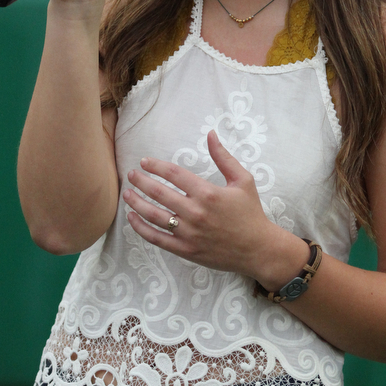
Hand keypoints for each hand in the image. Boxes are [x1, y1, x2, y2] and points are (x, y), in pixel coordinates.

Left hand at [123, 130, 281, 277]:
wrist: (258, 249)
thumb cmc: (250, 213)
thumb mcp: (243, 180)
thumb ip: (224, 157)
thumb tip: (210, 134)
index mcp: (207, 193)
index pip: (174, 174)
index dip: (156, 166)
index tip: (144, 162)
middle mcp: (195, 212)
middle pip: (159, 193)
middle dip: (141, 181)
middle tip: (131, 175)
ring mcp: (188, 233)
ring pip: (154, 216)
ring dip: (136, 203)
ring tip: (127, 194)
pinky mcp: (186, 250)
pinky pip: (157, 238)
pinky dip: (141, 228)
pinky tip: (132, 218)